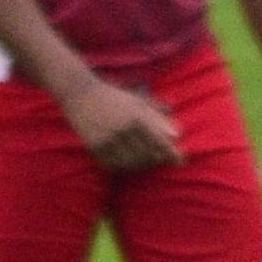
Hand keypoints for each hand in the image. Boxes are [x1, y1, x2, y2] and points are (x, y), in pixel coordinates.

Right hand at [60, 79, 181, 170]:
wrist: (81, 94)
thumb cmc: (114, 97)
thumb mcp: (139, 101)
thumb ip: (158, 116)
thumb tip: (178, 135)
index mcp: (137, 116)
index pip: (160, 140)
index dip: (172, 154)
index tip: (181, 162)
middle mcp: (124, 128)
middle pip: (146, 155)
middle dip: (156, 161)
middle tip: (160, 161)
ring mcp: (108, 138)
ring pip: (130, 162)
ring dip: (140, 166)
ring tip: (144, 164)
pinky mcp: (94, 145)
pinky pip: (112, 164)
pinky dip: (122, 167)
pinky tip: (126, 164)